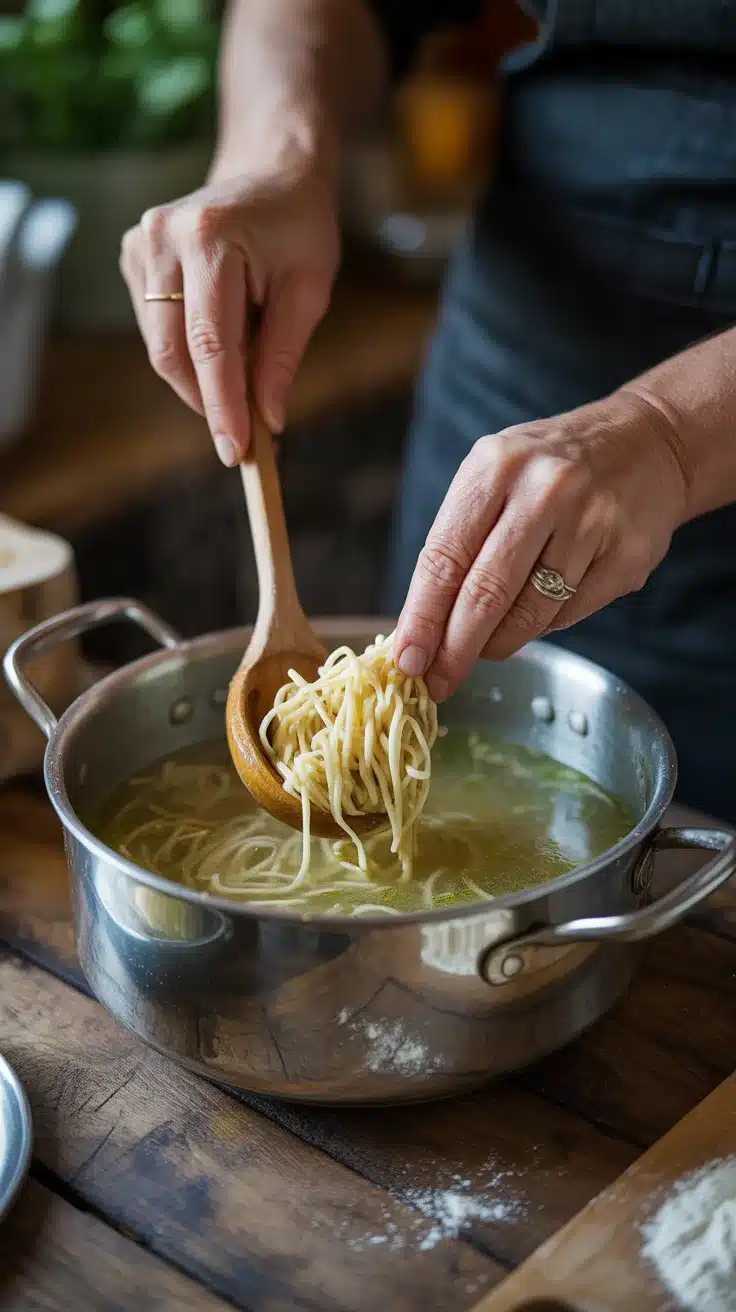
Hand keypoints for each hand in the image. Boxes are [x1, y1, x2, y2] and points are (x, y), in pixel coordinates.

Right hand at [120, 158, 339, 464]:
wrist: (269, 170)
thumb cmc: (299, 227)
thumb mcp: (309, 289)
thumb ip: (282, 355)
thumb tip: (268, 420)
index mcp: (210, 238)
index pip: (211, 342)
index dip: (222, 404)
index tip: (237, 451)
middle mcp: (163, 238)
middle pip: (172, 351)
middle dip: (207, 403)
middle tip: (243, 440)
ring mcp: (140, 245)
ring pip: (161, 347)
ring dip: (200, 380)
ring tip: (244, 374)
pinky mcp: (133, 257)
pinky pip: (156, 330)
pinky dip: (189, 353)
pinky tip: (221, 337)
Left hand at [395, 391, 688, 700]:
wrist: (646, 443)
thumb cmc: (549, 470)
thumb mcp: (495, 477)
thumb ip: (459, 541)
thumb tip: (422, 629)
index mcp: (496, 468)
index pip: (445, 558)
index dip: (422, 618)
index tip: (407, 661)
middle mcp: (544, 491)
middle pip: (485, 594)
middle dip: (454, 649)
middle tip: (437, 684)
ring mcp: (591, 522)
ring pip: (530, 613)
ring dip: (499, 644)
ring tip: (486, 648)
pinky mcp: (627, 555)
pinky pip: (569, 614)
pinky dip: (545, 625)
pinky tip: (539, 612)